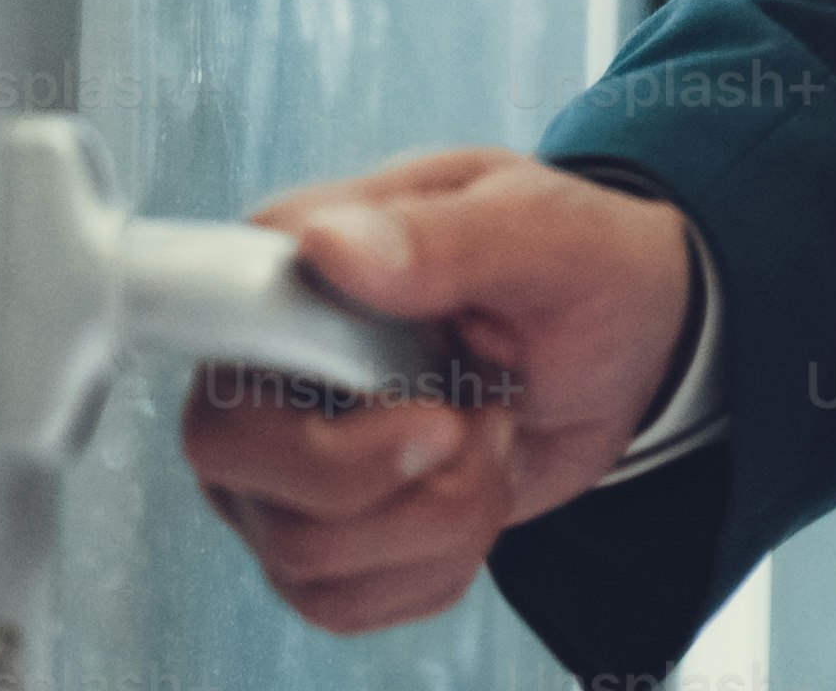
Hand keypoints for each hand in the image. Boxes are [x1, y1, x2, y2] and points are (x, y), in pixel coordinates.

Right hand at [175, 148, 698, 637]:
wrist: (627, 348)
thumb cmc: (575, 267)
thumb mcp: (543, 233)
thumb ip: (441, 237)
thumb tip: (327, 245)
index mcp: (294, 266)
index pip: (208, 330)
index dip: (293, 386)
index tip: (431, 415)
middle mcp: (263, 370)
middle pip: (232, 460)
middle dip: (381, 474)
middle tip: (474, 424)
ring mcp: (282, 465)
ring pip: (300, 551)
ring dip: (438, 516)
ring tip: (491, 436)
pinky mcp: (321, 537)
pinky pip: (343, 601)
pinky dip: (438, 564)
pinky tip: (475, 491)